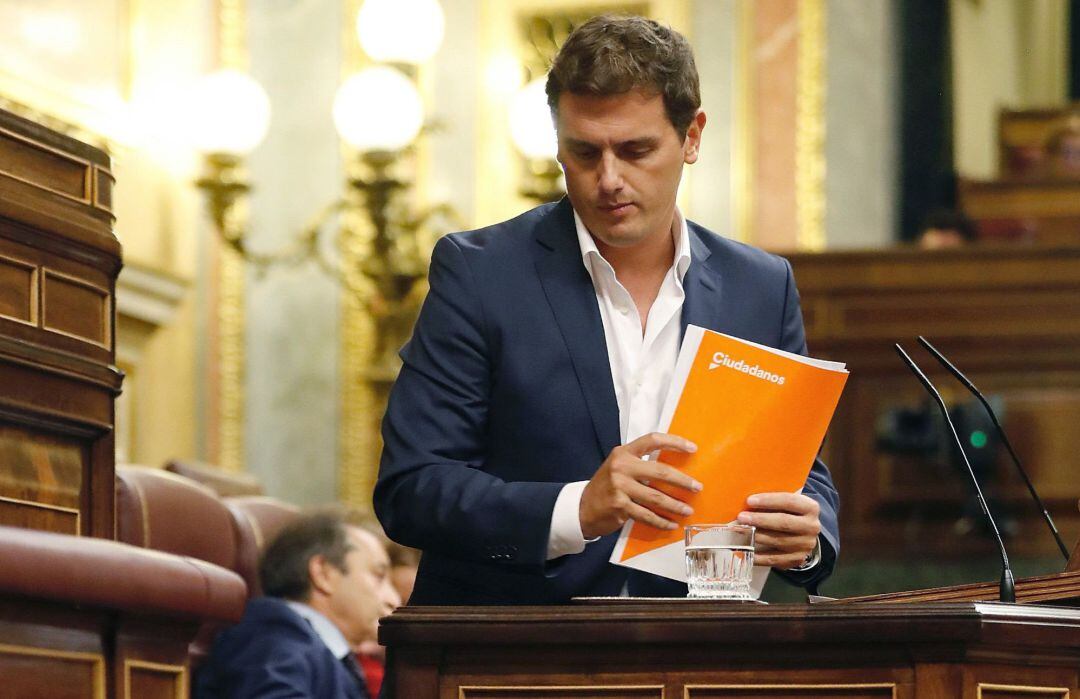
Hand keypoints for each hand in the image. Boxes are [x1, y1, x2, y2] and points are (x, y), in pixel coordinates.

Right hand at [579, 432, 701, 538]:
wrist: (582, 507)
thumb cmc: (606, 486)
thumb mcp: (618, 466)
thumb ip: (640, 464)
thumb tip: (673, 470)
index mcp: (623, 452)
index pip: (652, 440)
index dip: (674, 442)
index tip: (692, 448)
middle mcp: (622, 467)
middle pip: (660, 472)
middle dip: (682, 481)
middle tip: (697, 487)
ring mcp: (620, 487)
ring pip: (656, 497)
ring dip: (675, 505)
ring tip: (688, 510)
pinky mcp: (620, 506)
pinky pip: (647, 515)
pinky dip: (661, 521)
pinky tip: (671, 524)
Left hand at [737, 492, 819, 569]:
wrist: (802, 532)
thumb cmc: (788, 512)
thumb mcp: (786, 503)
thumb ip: (772, 501)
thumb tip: (747, 502)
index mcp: (810, 508)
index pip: (789, 501)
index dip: (768, 501)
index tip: (750, 501)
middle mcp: (811, 527)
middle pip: (784, 522)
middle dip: (760, 519)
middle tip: (742, 517)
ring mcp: (805, 545)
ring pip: (778, 541)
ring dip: (757, 536)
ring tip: (741, 531)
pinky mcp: (797, 559)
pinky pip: (774, 559)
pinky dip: (758, 556)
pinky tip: (746, 550)